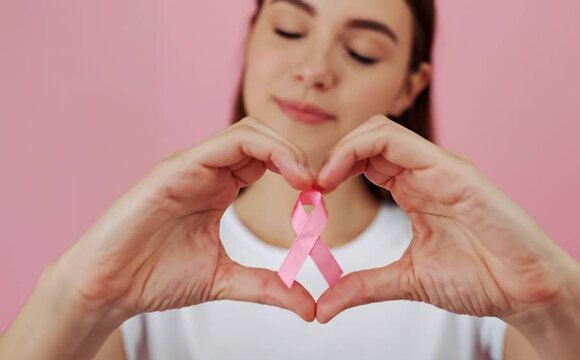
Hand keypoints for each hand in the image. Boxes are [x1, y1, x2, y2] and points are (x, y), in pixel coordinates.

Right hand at [54, 117, 316, 325]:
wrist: (108, 287)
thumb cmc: (155, 276)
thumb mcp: (225, 281)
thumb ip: (269, 288)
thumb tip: (311, 308)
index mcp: (218, 187)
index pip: (266, 158)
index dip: (297, 168)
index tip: (320, 195)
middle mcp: (206, 170)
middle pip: (261, 136)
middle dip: (295, 152)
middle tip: (318, 183)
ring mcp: (189, 166)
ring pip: (246, 132)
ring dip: (283, 148)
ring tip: (305, 179)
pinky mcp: (173, 169)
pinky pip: (222, 145)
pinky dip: (259, 151)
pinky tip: (280, 175)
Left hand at [314, 115, 579, 323]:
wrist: (528, 292)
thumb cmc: (480, 278)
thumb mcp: (407, 280)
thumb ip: (364, 286)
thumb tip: (322, 308)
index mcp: (414, 188)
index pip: (365, 158)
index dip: (332, 168)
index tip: (308, 196)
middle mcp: (425, 170)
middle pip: (368, 136)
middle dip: (332, 154)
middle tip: (308, 186)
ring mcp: (441, 167)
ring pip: (380, 129)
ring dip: (342, 148)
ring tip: (321, 181)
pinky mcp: (455, 172)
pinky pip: (402, 143)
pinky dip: (361, 150)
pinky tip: (341, 177)